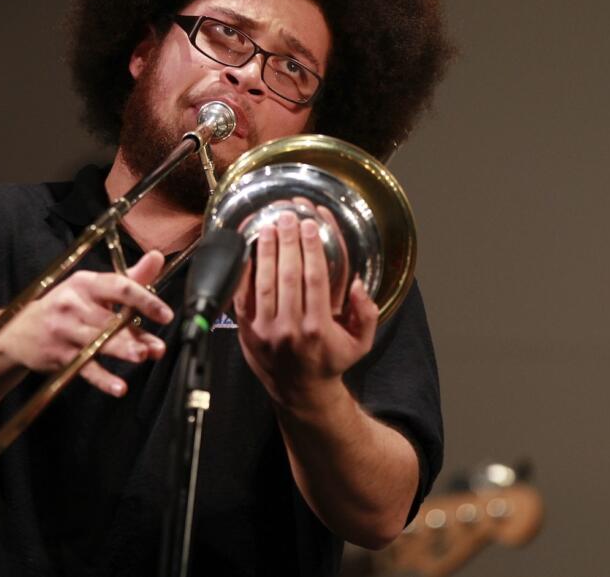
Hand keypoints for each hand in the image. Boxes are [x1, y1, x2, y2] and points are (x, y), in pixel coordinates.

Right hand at [3, 250, 173, 396]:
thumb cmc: (65, 306)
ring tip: (141, 357)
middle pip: (108, 318)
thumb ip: (129, 278)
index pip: (119, 286)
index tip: (165, 314)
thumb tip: (157, 258)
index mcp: (85, 284)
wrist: (19, 331)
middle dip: (133, 333)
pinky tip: (118, 387)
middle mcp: (73, 304)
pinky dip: (102, 379)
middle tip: (154, 346)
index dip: (144, 299)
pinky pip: (84, 368)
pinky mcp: (59, 354)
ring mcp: (64, 330)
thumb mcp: (91, 287)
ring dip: (121, 350)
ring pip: (97, 342)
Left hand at [234, 210, 378, 409]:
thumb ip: (367, 314)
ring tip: (268, 226)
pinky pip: (243, 296)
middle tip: (287, 217)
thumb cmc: (330, 361)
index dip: (311, 248)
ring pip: (264, 282)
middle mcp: (290, 329)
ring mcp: (265, 330)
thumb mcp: (361, 343)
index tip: (309, 225)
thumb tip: (359, 285)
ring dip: (265, 251)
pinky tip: (247, 251)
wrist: (300, 392)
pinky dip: (244, 271)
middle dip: (287, 242)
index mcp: (318, 328)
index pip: (314, 279)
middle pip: (288, 275)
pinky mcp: (246, 330)